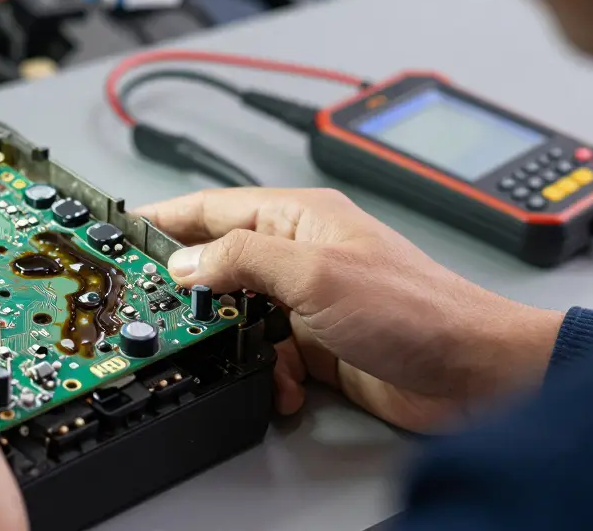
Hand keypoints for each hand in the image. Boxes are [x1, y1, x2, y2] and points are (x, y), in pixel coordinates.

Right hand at [137, 188, 562, 431]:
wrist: (472, 373)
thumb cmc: (417, 309)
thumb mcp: (315, 273)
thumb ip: (243, 258)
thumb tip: (186, 261)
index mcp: (298, 216)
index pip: (212, 207)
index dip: (163, 218)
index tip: (120, 230)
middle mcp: (299, 253)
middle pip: (220, 263)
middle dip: (191, 291)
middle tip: (155, 309)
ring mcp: (307, 300)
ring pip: (239, 315)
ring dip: (233, 341)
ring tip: (237, 355)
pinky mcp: (317, 344)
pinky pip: (268, 354)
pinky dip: (268, 373)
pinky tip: (283, 384)